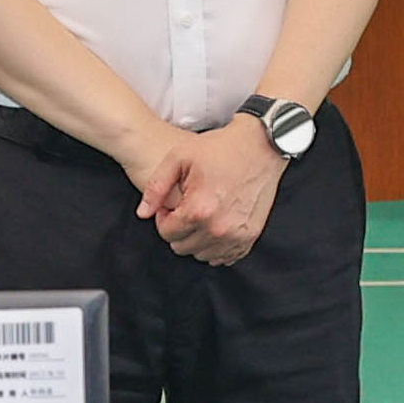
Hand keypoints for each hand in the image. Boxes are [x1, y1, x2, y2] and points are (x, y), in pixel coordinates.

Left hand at [140, 117, 286, 266]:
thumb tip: (143, 213)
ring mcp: (237, 235)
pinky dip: (217, 245)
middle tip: (186, 208)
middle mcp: (219, 228)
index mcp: (198, 210)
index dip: (163, 217)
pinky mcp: (251, 236)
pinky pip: (225, 256)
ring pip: (202, 255)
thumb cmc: (220, 148)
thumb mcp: (179, 157)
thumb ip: (156, 187)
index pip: (167, 234)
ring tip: (201, 214)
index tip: (171, 204)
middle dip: (178, 230)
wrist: (261, 146)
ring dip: (197, 239)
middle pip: (183, 247)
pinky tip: (216, 224)